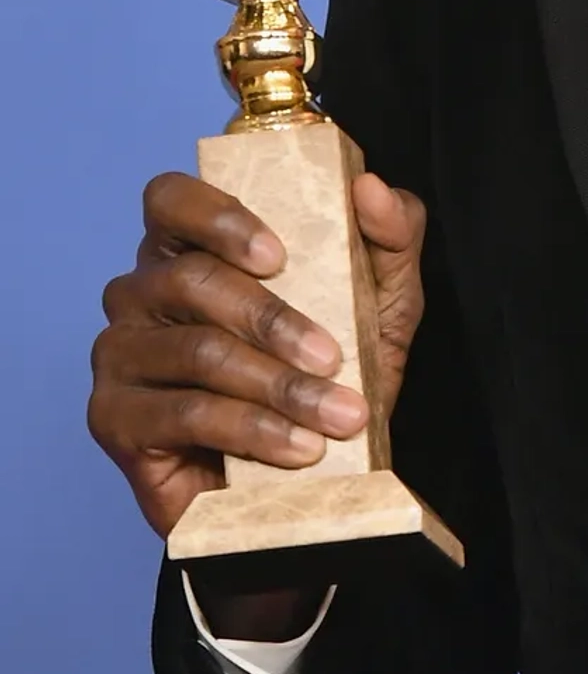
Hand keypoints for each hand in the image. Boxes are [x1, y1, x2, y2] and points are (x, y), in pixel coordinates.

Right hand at [89, 169, 426, 594]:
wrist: (307, 484)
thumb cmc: (327, 380)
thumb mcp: (379, 306)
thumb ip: (388, 239)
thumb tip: (373, 189)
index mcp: (187, 251)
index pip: (170, 199)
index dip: (216, 216)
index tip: (278, 254)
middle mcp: (138, 294)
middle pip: (190, 281)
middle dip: (273, 321)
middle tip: (333, 358)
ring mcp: (118, 356)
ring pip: (196, 352)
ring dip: (278, 386)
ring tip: (338, 417)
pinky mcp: (113, 419)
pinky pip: (185, 414)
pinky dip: (253, 430)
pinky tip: (301, 449)